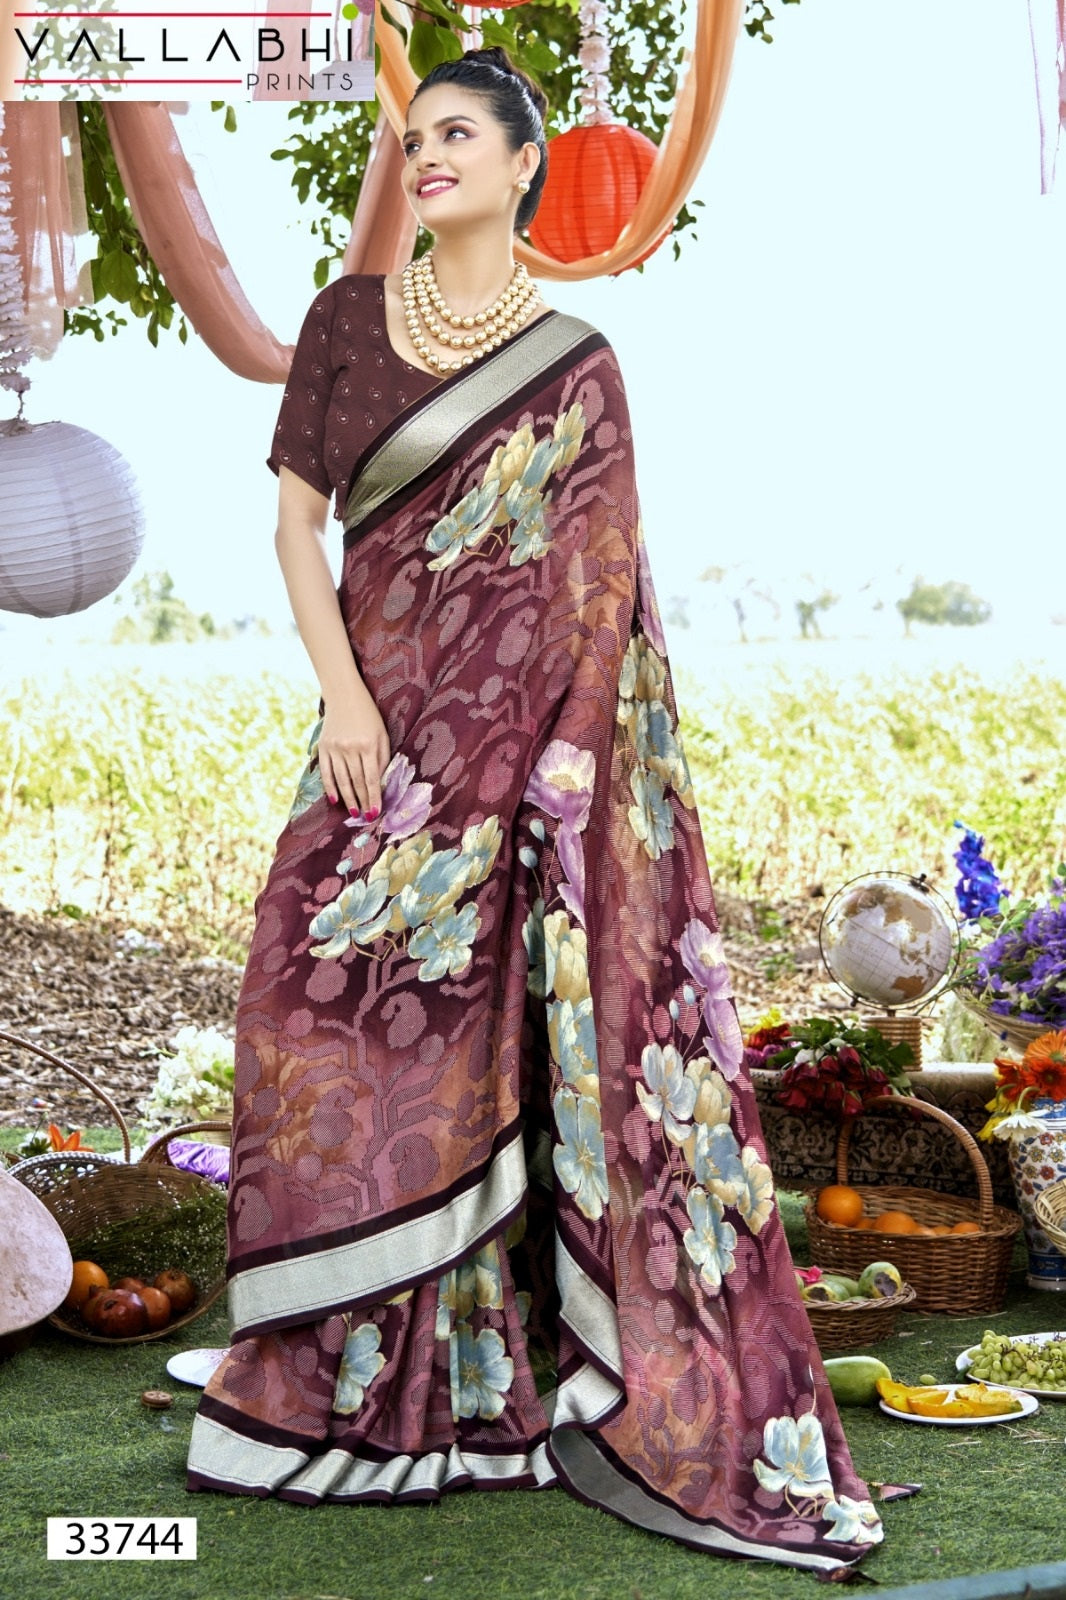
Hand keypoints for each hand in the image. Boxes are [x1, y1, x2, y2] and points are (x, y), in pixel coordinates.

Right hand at [317, 687, 390, 818]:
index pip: (372, 778)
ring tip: (354, 812)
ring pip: (341, 780)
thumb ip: (383, 758)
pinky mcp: (323, 747)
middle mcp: (350, 747)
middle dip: (362, 801)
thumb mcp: (382, 734)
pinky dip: (330, 787)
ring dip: (348, 798)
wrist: (344, 695)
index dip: (374, 797)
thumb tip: (380, 783)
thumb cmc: (369, 716)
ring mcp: (335, 748)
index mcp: (368, 744)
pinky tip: (335, 800)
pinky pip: (326, 772)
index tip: (376, 811)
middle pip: (357, 781)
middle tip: (365, 817)